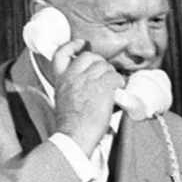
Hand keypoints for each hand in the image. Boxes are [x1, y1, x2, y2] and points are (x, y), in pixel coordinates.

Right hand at [51, 39, 124, 154]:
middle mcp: (73, 76)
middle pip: (89, 56)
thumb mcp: (64, 100)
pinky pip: (116, 77)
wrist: (74, 136)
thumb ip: (74, 88)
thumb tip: (91, 84)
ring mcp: (87, 80)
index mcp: (61, 80)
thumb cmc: (71, 125)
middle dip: (100, 63)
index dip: (72, 45)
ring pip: (105, 66)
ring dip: (112, 75)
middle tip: (105, 75)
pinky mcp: (102, 87)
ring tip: (113, 87)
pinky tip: (118, 92)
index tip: (81, 44)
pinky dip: (120, 83)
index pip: (61, 54)